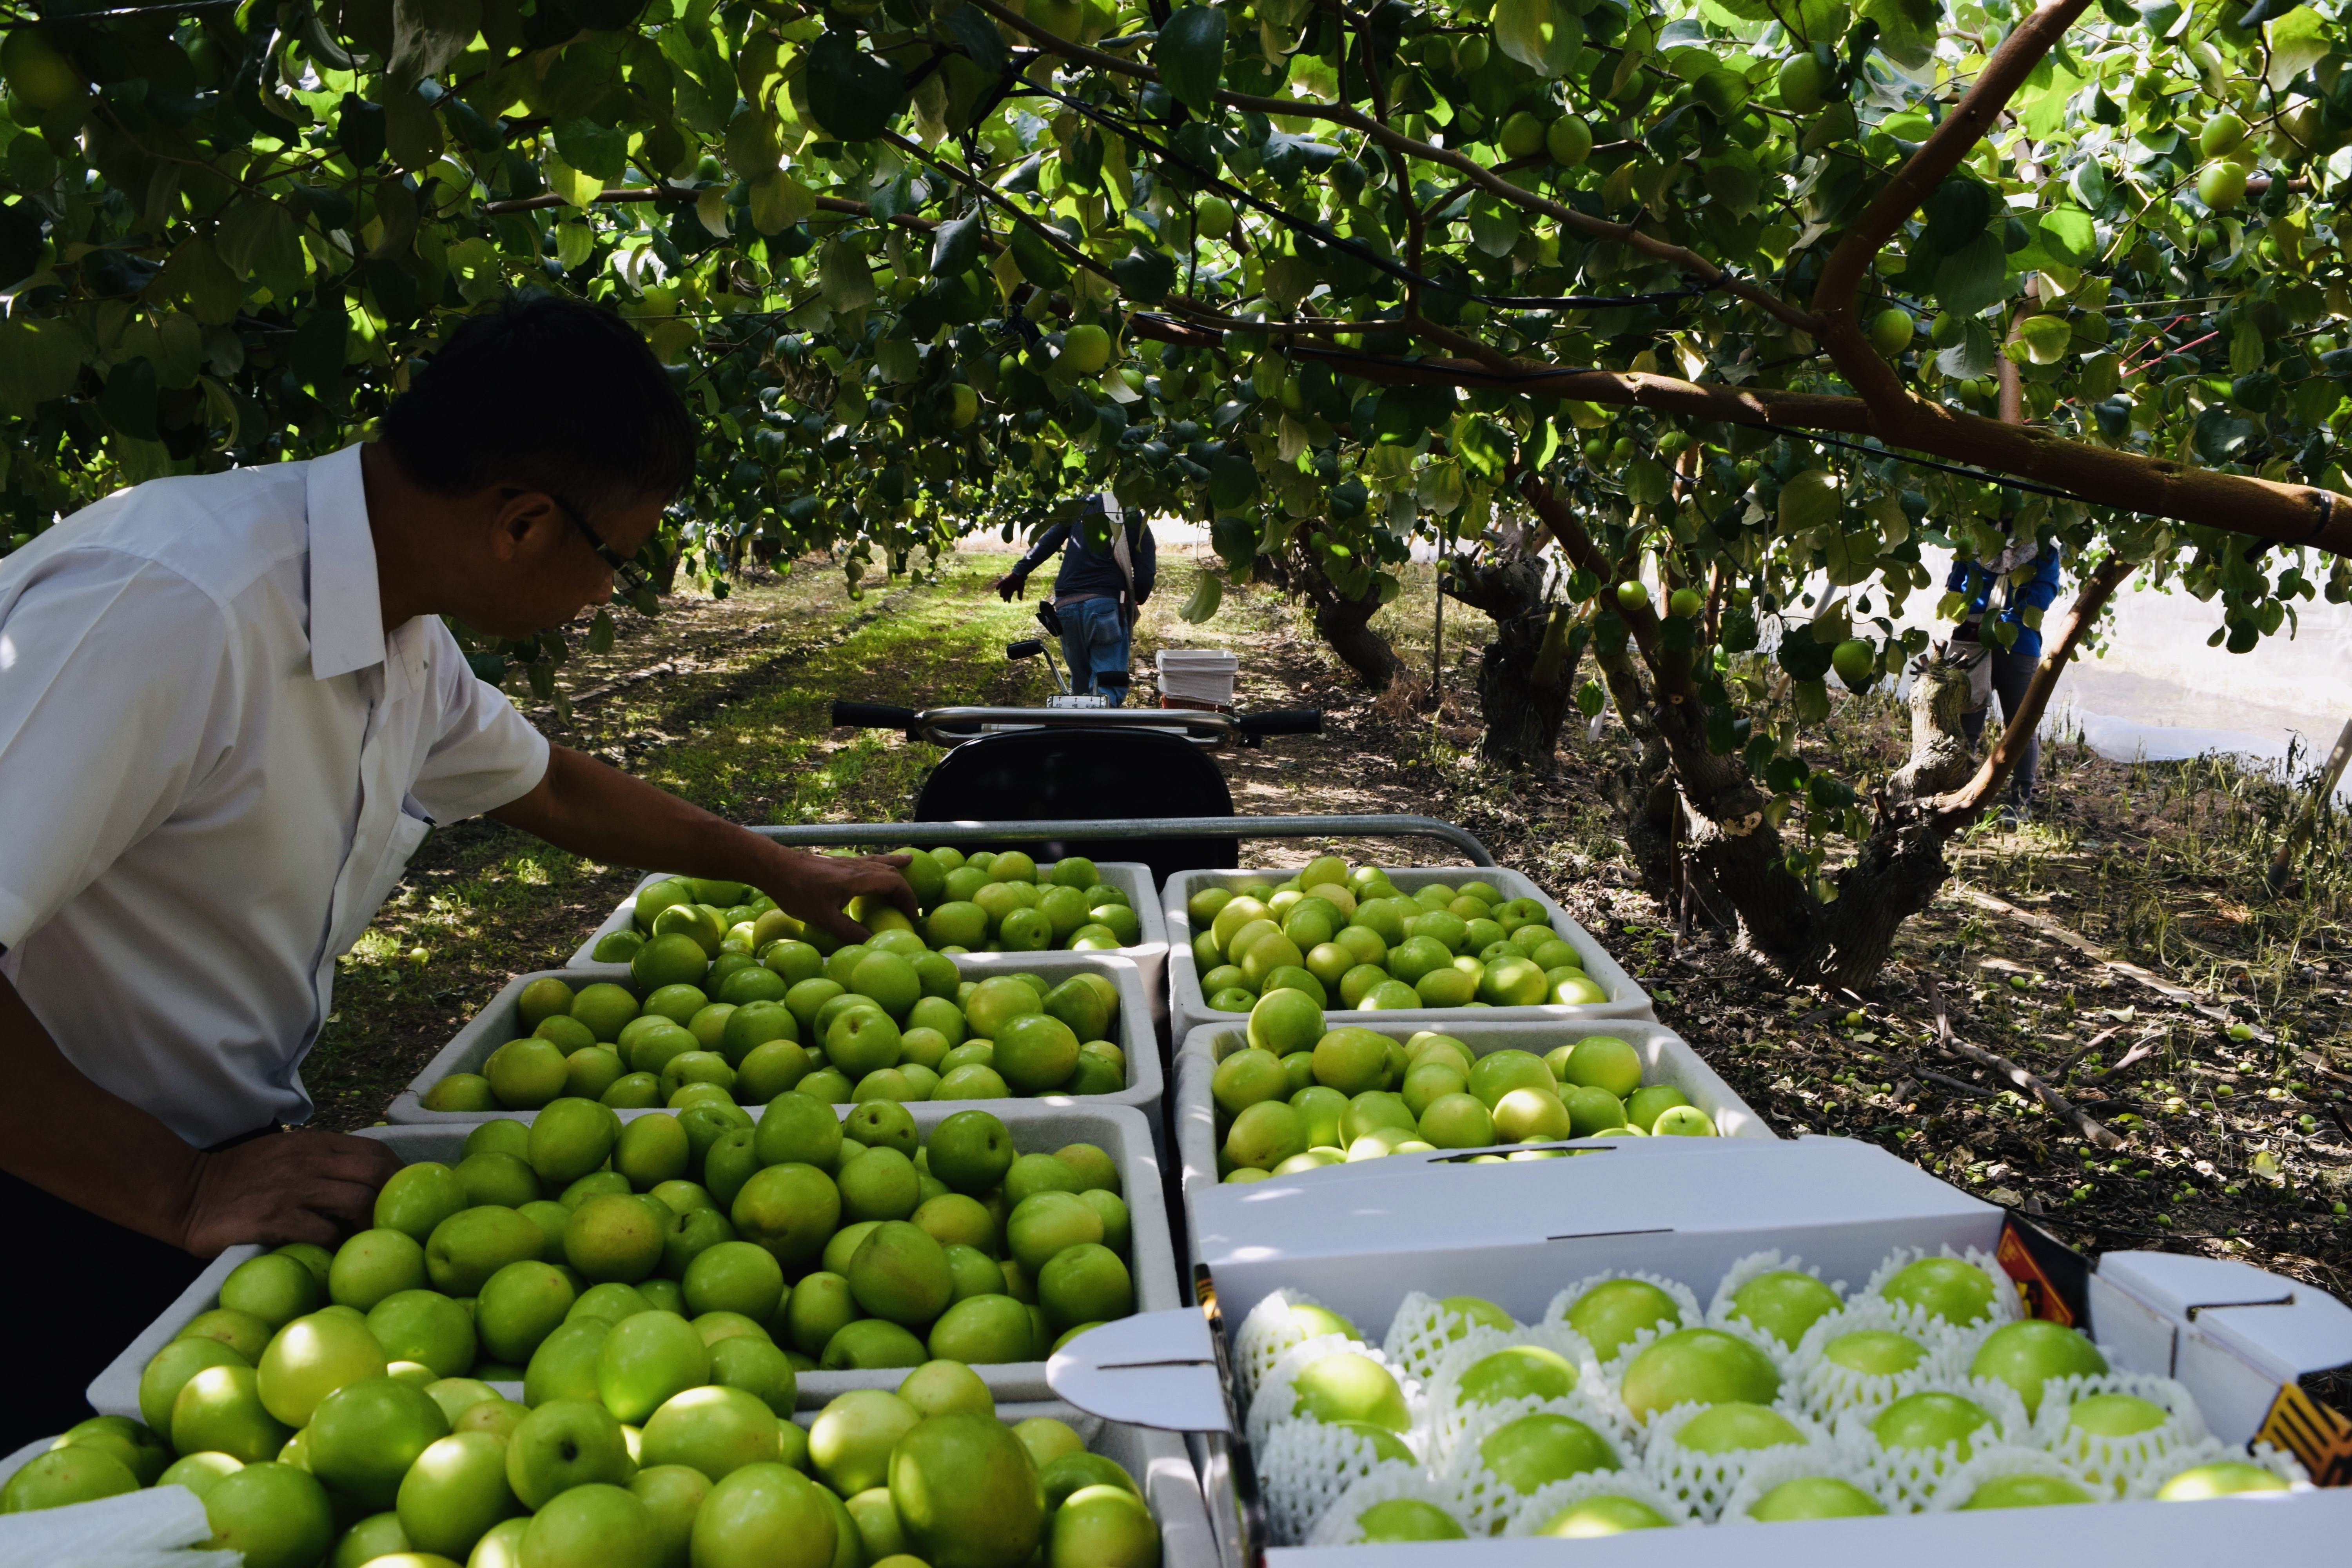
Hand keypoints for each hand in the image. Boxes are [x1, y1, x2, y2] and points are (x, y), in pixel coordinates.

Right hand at [179, 1130, 403, 1255]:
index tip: (404, 1197)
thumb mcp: (286, 1153)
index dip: (398, 1174)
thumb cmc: (241, 1177)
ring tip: (367, 1243)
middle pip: (376, 1174)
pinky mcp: (274, 1219)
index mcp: (315, 1144)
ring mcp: (293, 1189)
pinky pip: (322, 1232)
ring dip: (369, 1225)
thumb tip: (366, 1181)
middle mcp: (309, 1161)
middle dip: (392, 1201)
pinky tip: (333, 1254)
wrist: (187, 1192)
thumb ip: (322, 1161)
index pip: (376, 1151)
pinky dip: (335, 1244)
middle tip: (393, 1225)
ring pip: (356, 1202)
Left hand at [757, 848, 918, 945]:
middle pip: (890, 872)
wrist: (774, 866)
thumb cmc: (797, 892)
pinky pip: (866, 860)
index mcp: (859, 879)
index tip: (912, 917)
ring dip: (894, 866)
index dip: (908, 900)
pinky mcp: (836, 862)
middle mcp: (857, 866)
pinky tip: (874, 862)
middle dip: (905, 888)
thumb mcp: (822, 918)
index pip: (895, 884)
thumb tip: (872, 944)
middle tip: (911, 906)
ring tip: (909, 861)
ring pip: (878, 861)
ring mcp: (846, 862)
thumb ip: (849, 932)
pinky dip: (878, 861)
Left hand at [996, 574, 1022, 601]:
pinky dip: (998, 585)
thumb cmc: (1020, 581)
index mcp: (1012, 589)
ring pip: (1002, 589)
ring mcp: (1006, 584)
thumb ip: (1020, 594)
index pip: (1009, 595)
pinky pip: (1000, 583)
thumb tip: (1020, 600)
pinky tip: (996, 589)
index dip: (1009, 599)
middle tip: (1004, 600)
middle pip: (1005, 593)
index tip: (1009, 602)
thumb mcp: (1020, 589)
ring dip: (1001, 593)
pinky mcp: (1005, 580)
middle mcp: (1008, 587)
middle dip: (1005, 597)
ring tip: (1001, 596)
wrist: (1020, 575)